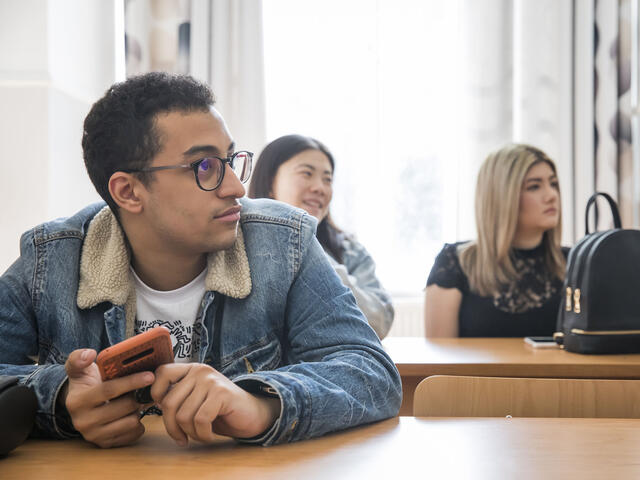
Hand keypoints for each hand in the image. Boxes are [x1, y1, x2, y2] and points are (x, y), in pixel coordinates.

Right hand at [62, 348, 153, 447]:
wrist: (81, 405)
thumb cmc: (86, 384)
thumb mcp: (79, 369)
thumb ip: (78, 358)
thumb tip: (89, 354)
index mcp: (77, 401)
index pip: (110, 390)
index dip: (132, 381)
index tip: (150, 375)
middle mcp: (83, 422)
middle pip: (124, 406)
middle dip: (140, 395)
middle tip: (149, 387)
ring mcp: (94, 435)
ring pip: (131, 421)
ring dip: (139, 409)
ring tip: (138, 399)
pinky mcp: (105, 444)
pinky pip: (132, 434)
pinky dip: (139, 422)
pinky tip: (134, 412)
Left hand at [151, 363, 280, 445]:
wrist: (251, 414)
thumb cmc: (219, 410)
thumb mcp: (195, 399)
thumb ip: (176, 396)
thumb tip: (145, 403)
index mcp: (191, 369)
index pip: (161, 374)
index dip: (156, 395)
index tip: (166, 412)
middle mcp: (200, 371)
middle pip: (168, 403)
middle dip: (172, 427)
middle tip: (182, 437)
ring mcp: (211, 381)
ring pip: (184, 415)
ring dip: (190, 433)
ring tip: (200, 434)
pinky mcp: (222, 394)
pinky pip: (200, 421)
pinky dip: (203, 435)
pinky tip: (209, 435)